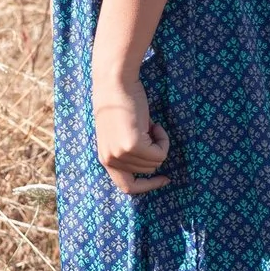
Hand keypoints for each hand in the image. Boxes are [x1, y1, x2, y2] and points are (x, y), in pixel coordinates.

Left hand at [93, 76, 171, 194]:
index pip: (127, 187)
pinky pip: (161, 152)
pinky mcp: (133, 145)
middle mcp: (111, 160)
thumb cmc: (120, 104)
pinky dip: (163, 138)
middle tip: (149, 129)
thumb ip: (128, 152)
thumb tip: (152, 164)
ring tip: (148, 124)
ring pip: (156, 161)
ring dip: (160, 143)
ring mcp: (121, 154)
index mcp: (105, 159)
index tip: (164, 178)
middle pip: (148, 170)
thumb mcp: (119, 135)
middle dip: (154, 151)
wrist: (115, 83)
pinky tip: (153, 123)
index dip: (148, 186)